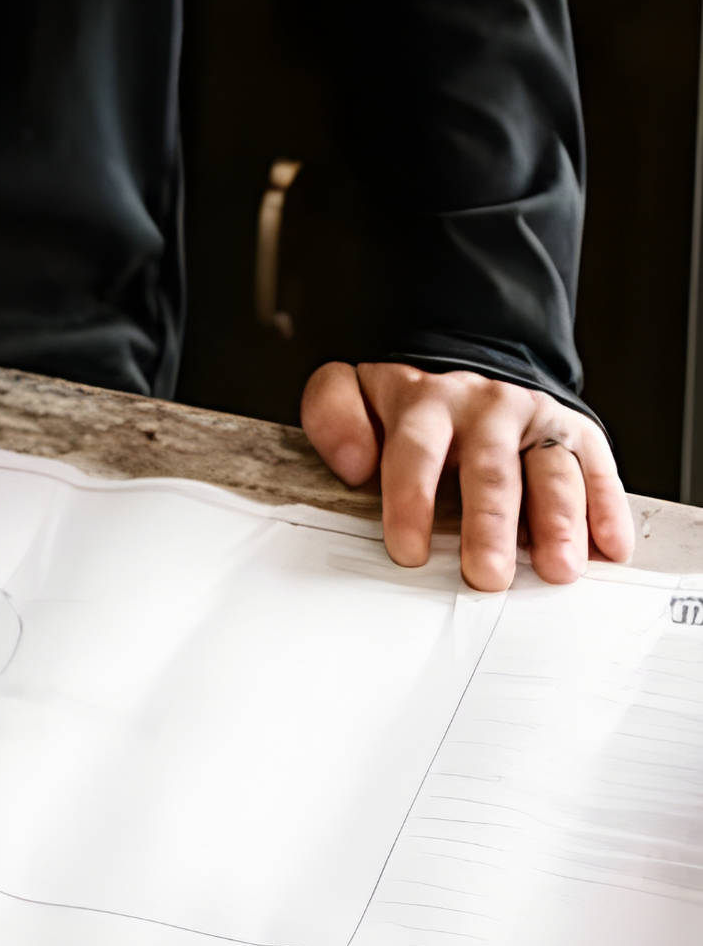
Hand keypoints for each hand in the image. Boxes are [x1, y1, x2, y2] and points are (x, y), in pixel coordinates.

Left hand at [303, 360, 632, 591]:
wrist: (475, 371)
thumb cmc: (413, 410)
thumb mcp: (358, 393)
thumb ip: (334, 417)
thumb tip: (353, 462)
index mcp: (426, 402)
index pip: (415, 450)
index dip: (410, 500)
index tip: (407, 550)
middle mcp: (486, 407)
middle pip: (490, 468)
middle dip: (489, 524)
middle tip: (487, 575)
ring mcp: (537, 420)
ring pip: (550, 470)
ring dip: (558, 521)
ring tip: (558, 568)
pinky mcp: (579, 435)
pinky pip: (599, 470)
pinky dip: (608, 509)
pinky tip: (611, 547)